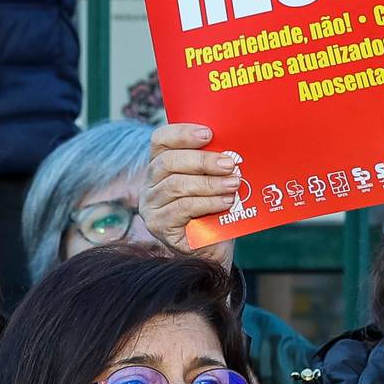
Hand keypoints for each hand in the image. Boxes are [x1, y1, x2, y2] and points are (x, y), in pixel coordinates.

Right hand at [140, 122, 239, 266]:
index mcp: (161, 165)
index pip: (161, 140)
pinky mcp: (159, 226)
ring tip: (234, 184)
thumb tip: (231, 147)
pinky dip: (208, 203)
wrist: (215, 249)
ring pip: (176, 186)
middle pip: (168, 162)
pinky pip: (182, 208)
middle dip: (202, 161)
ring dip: (209, 183)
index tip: (208, 133)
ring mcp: (151, 206)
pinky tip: (226, 202)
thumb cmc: (215, 210)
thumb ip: (215, 164)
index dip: (182, 133)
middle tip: (230, 164)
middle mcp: (150, 184)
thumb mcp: (214, 181)